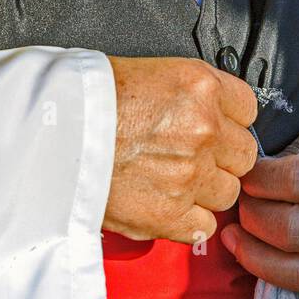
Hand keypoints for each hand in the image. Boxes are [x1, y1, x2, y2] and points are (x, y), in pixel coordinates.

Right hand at [104, 56, 257, 243]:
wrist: (50, 130)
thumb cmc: (88, 97)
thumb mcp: (151, 72)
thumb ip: (191, 95)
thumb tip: (210, 112)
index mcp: (201, 86)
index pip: (249, 108)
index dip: (230, 119)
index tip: (217, 125)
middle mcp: (204, 128)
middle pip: (244, 153)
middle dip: (222, 156)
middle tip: (193, 155)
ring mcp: (191, 174)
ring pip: (228, 192)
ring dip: (207, 190)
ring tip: (175, 180)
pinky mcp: (170, 213)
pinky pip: (205, 225)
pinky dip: (189, 220)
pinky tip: (168, 204)